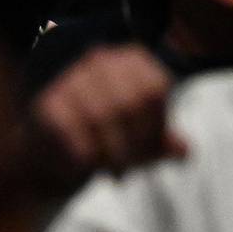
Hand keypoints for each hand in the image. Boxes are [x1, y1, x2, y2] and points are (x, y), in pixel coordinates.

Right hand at [33, 44, 186, 181]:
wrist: (55, 150)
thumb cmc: (107, 139)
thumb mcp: (143, 142)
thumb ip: (165, 144)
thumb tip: (184, 151)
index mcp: (132, 60)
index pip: (154, 89)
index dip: (156, 124)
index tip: (151, 149)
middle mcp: (100, 59)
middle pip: (130, 103)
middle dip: (134, 143)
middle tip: (129, 168)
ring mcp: (71, 77)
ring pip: (102, 117)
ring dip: (111, 153)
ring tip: (112, 172)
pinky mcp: (48, 103)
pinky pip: (74, 130)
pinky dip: (86, 155)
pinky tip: (87, 164)